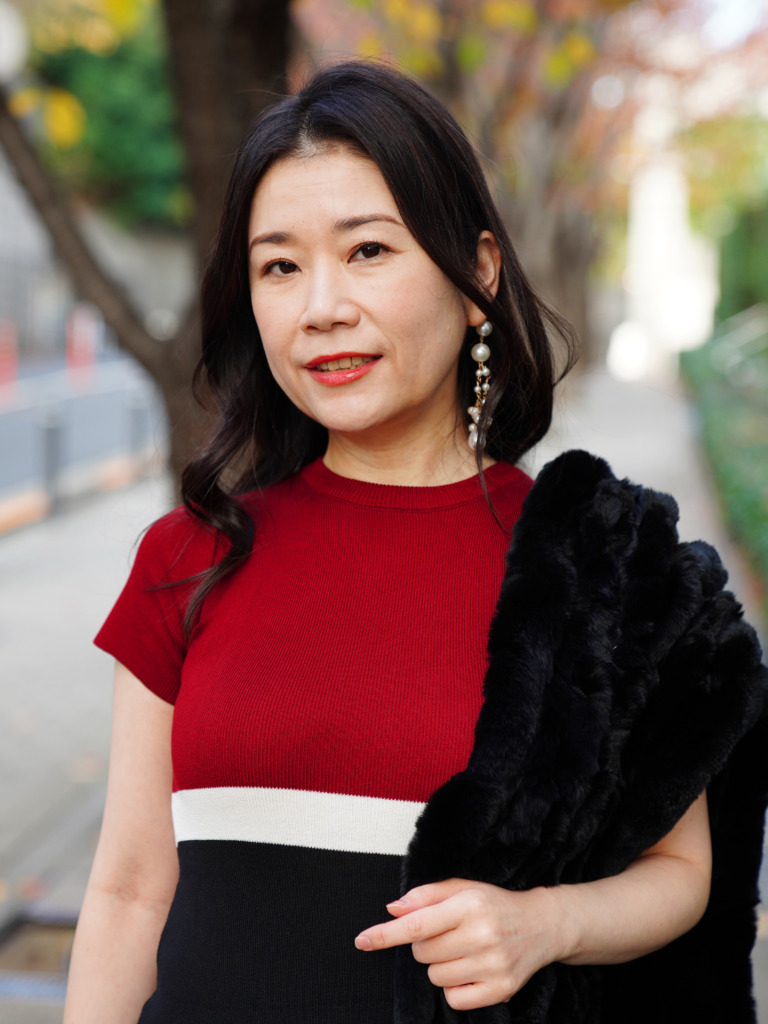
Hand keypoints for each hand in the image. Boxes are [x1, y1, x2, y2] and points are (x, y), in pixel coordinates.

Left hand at [354, 878, 566, 1010]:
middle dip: (425, 945)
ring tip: (463, 950)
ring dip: (440, 966)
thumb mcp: (463, 888)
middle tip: (448, 934)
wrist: (541, 925)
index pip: (417, 924)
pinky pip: (454, 999)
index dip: (386, 934)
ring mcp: (493, 964)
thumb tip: (392, 910)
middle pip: (422, 954)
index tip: (362, 940)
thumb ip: (425, 896)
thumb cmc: (494, 904)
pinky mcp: (501, 989)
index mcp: (469, 904)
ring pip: (435, 977)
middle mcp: (482, 933)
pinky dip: (455, 987)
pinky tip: (471, 969)